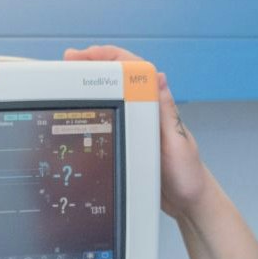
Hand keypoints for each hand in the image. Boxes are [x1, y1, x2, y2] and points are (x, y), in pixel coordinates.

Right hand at [63, 45, 212, 219]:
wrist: (189, 203)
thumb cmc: (189, 176)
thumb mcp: (177, 143)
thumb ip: (167, 113)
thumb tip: (159, 79)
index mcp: (160, 108)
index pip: (135, 71)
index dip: (110, 58)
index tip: (86, 56)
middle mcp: (149, 113)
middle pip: (119, 79)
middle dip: (93, 67)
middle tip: (68, 62)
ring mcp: (139, 126)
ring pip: (114, 97)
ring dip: (91, 87)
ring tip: (68, 82)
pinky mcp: (133, 141)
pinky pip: (113, 119)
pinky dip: (96, 112)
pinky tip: (81, 112)